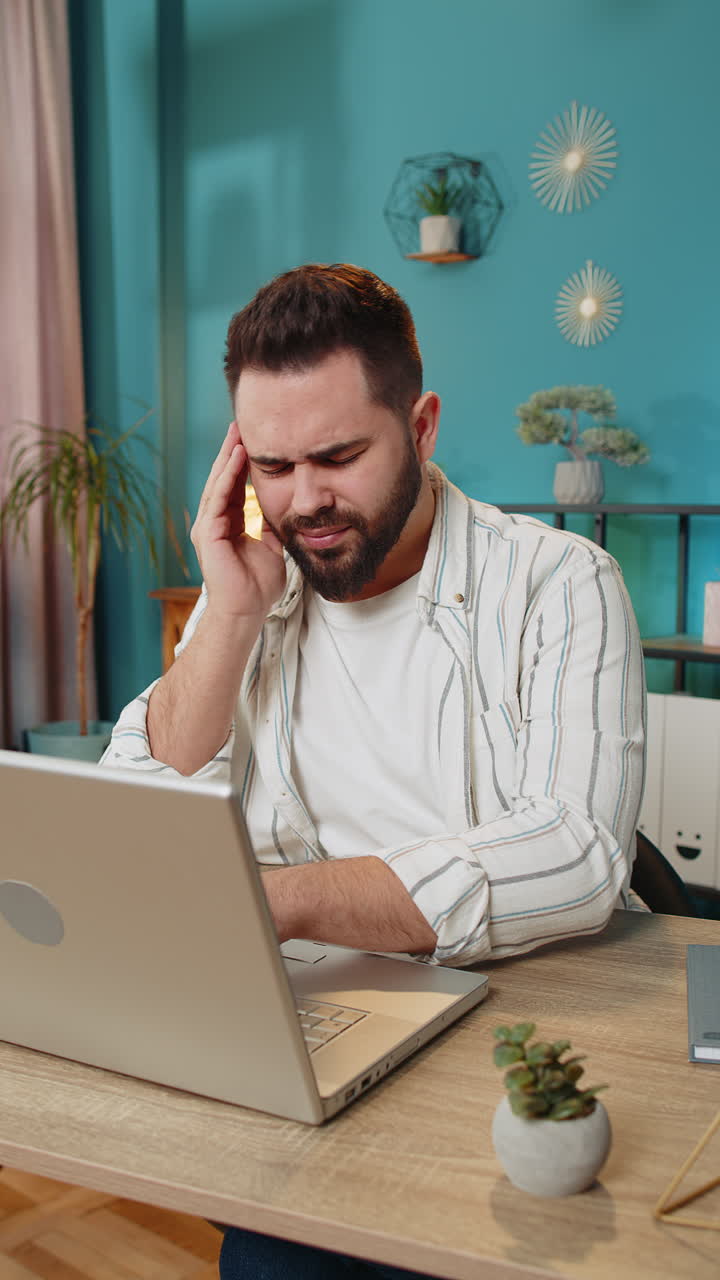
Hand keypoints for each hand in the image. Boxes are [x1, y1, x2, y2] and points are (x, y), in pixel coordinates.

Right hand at [190, 422, 285, 618]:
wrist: (246, 611)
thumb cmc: (257, 587)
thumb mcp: (271, 548)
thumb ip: (271, 526)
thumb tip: (284, 508)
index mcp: (226, 525)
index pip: (233, 487)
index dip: (242, 464)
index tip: (250, 440)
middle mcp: (213, 523)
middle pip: (222, 480)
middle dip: (230, 452)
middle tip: (239, 424)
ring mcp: (208, 527)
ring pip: (218, 484)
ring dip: (227, 457)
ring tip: (237, 433)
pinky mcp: (209, 533)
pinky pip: (218, 498)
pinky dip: (227, 476)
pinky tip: (236, 457)